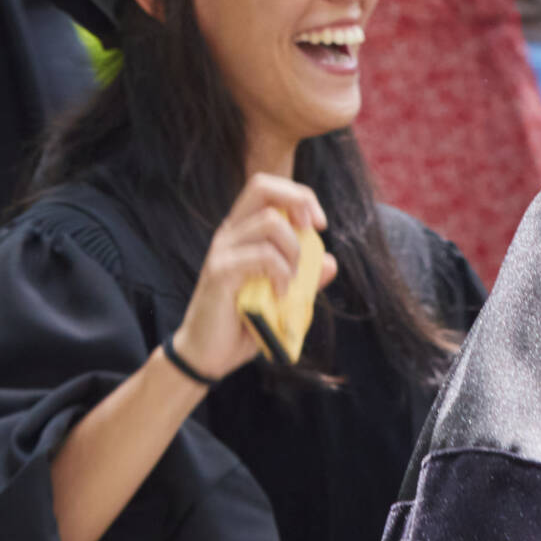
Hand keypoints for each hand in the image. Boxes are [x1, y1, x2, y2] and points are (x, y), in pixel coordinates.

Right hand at [170, 175, 325, 382]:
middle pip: (261, 186)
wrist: (210, 353)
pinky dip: (281, 273)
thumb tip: (330, 262)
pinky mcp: (220, 272)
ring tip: (292, 279)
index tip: (319, 224)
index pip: (266, 187)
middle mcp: (230, 234)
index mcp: (243, 232)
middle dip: (298, 201)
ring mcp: (222, 251)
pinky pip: (261, 256)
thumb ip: (305, 277)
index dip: (300, 195)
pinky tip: (280, 294)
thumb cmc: (245, 320)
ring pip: (270, 222)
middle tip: (312, 231)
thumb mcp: (284, 295)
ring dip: (294, 250)